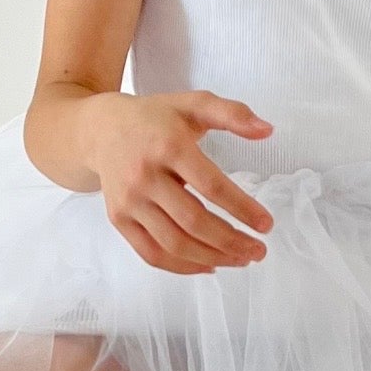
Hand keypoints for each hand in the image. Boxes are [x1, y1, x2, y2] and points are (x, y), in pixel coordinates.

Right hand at [85, 89, 274, 274]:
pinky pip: (151, 253)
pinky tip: (209, 265)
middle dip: (231, 241)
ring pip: (174, 243)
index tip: (266, 224)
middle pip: (193, 221)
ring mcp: (129, 201)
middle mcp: (145, 176)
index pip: (211, 186)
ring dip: (212, 258)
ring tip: (241, 259)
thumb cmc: (155, 118)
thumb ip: (232, 113)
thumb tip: (267, 130)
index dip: (242, 208)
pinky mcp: (119, 219)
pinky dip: (182, 267)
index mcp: (168, 146)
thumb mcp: (194, 104)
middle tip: (259, 251)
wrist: (102, 130)